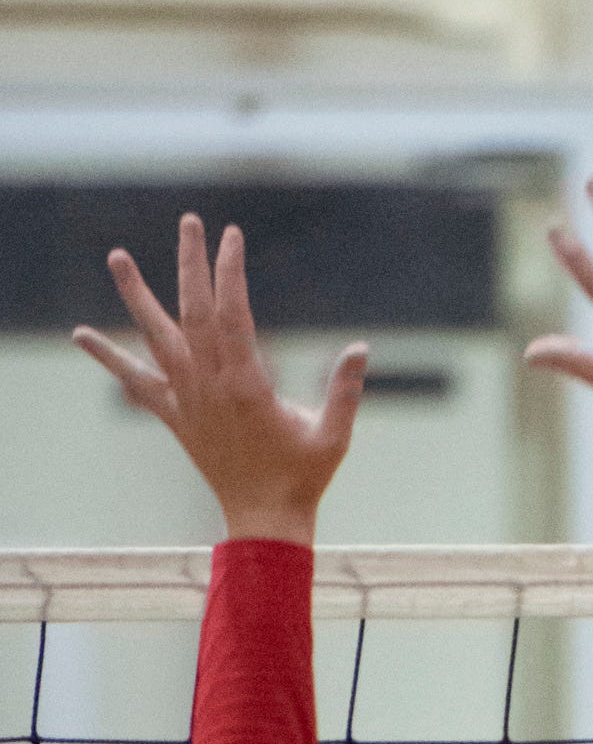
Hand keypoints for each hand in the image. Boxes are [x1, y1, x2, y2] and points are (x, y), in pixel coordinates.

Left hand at [73, 218, 365, 545]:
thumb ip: (345, 391)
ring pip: (156, 336)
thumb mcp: (334, 436)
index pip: (231, 313)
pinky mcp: (175, 415)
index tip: (230, 236)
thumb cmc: (303, 479)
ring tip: (117, 256)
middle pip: (193, 311)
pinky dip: (109, 357)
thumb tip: (360, 349)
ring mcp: (187, 399)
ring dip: (136, 294)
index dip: (229, 271)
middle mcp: (208, 385)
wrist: (264, 520)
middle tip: (189, 222)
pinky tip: (81, 335)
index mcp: (245, 384)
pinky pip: (135, 382)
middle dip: (191, 263)